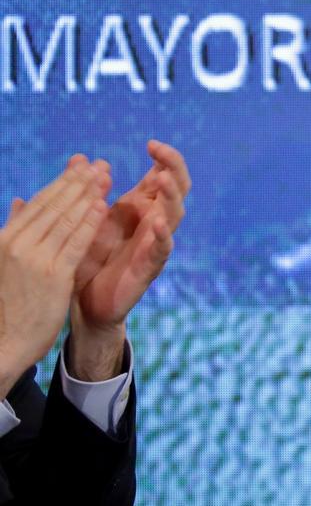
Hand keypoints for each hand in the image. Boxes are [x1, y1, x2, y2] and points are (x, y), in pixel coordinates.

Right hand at [0, 160, 107, 393]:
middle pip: (53, 205)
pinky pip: (75, 242)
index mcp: (6, 237)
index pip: (40, 203)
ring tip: (105, 176)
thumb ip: (16, 229)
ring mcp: (34, 258)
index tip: (82, 166)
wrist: (4, 341)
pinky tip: (103, 206)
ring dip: (88, 194)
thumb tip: (19, 201)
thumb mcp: (7, 260)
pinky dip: (89, 221)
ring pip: (65, 218)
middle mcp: (18, 243)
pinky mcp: (52, 275)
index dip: (63, 182)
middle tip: (100, 164)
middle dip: (79, 181)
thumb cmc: (9, 301)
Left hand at [70, 140, 189, 379]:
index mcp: (138, 206)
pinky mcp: (148, 267)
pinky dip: (163, 235)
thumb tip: (80, 157)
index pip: (162, 175)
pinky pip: (162, 249)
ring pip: (175, 215)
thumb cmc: (86, 258)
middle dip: (173, 167)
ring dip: (171, 196)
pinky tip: (158, 223)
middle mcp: (151, 221)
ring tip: (163, 179)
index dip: (164, 158)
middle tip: (161, 152)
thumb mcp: (83, 217)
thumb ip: (84, 189)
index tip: (151, 143)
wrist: (81, 301)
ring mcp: (153, 243)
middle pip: (177, 189)